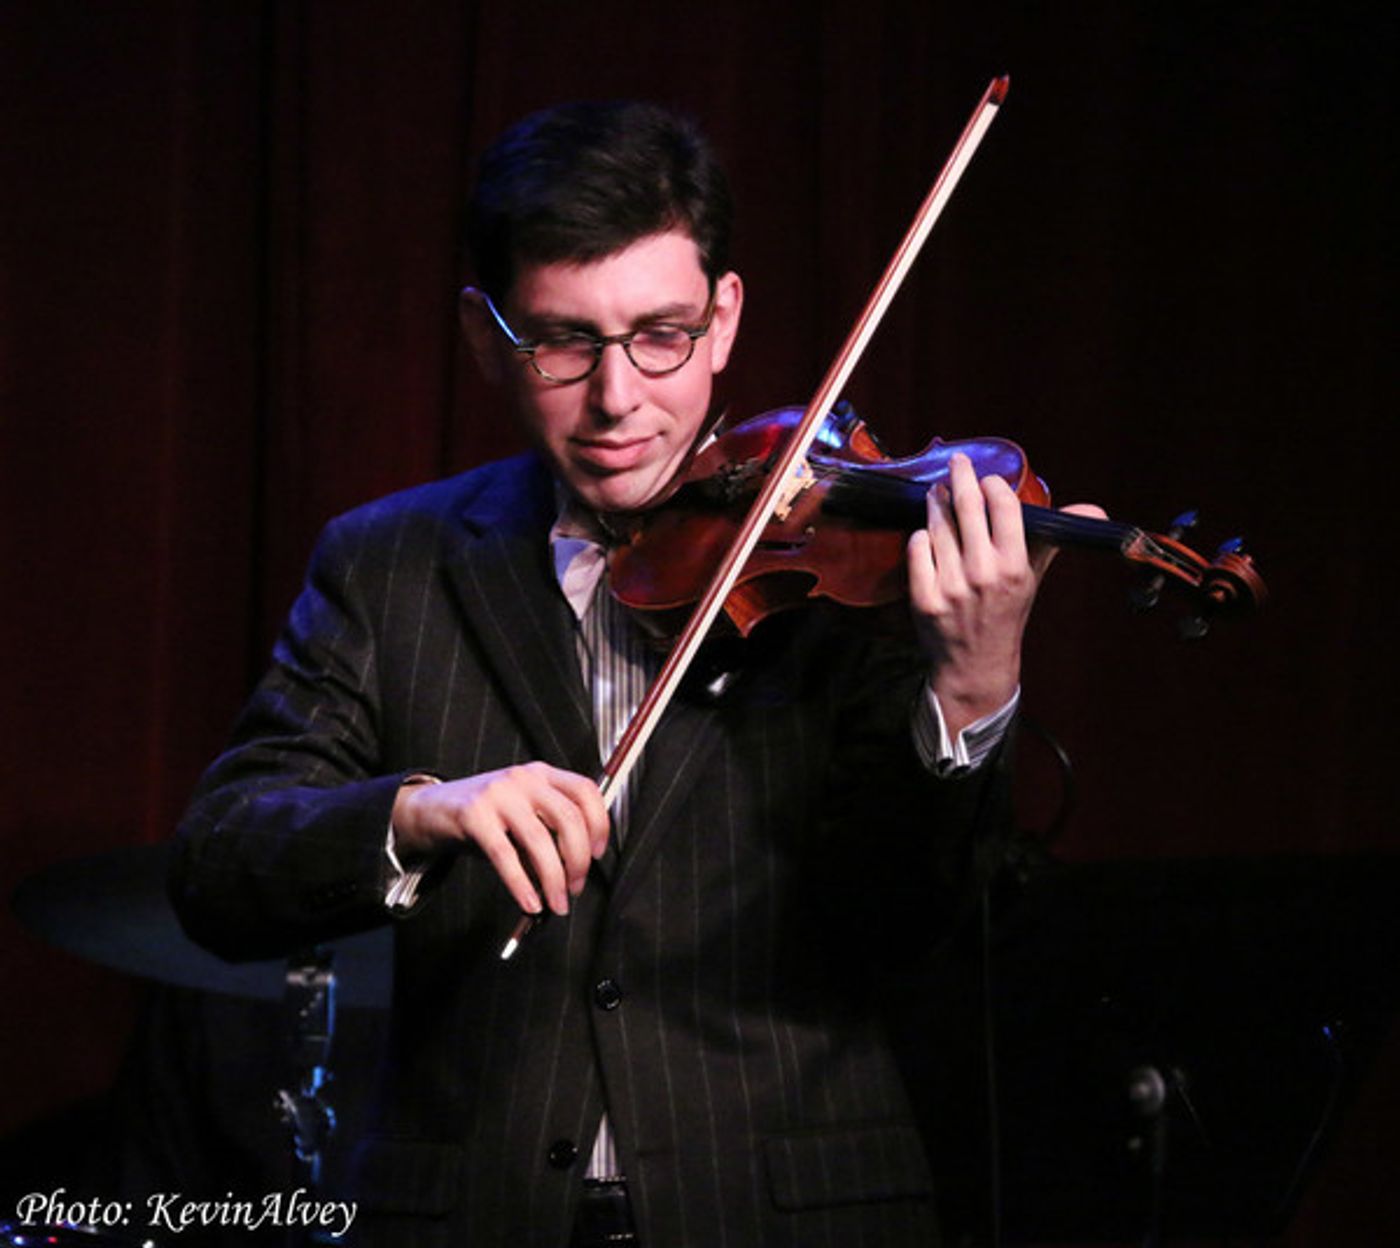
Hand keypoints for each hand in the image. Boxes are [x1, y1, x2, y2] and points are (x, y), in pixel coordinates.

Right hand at [391, 763, 608, 915]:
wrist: (431, 809)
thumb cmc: (484, 817)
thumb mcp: (521, 816)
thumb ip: (549, 835)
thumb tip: (573, 874)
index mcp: (541, 774)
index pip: (585, 791)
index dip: (599, 824)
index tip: (597, 854)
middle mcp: (523, 779)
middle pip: (568, 818)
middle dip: (578, 860)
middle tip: (575, 887)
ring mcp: (498, 794)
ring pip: (540, 839)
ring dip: (554, 878)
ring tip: (556, 902)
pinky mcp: (474, 815)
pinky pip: (505, 855)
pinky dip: (521, 884)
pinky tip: (529, 902)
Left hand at [907, 452, 1104, 737]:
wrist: (976, 665)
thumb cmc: (1006, 614)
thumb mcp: (1033, 576)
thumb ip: (1053, 538)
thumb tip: (1096, 512)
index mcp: (1015, 565)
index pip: (1005, 506)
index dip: (994, 485)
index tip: (990, 478)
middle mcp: (983, 573)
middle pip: (968, 506)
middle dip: (960, 477)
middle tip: (956, 463)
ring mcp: (951, 586)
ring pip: (938, 525)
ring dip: (936, 503)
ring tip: (937, 494)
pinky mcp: (924, 598)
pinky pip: (917, 549)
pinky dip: (920, 537)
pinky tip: (927, 534)